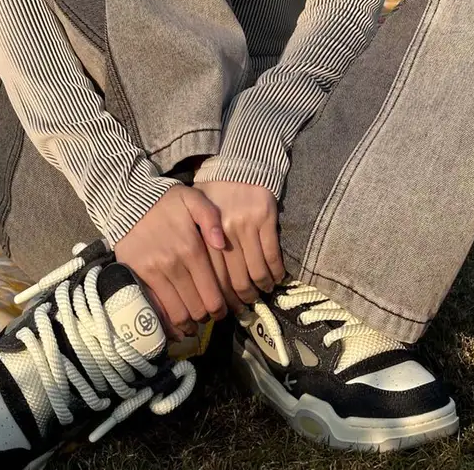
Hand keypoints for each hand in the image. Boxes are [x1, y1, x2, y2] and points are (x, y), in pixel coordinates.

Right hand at [113, 186, 227, 340]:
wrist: (129, 202)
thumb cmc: (167, 202)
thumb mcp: (194, 198)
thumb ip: (211, 218)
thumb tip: (222, 244)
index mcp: (192, 248)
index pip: (212, 294)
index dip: (220, 309)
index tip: (222, 312)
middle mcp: (173, 265)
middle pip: (196, 308)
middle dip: (205, 317)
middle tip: (208, 316)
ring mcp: (153, 274)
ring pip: (177, 313)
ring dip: (188, 324)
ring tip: (193, 324)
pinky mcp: (137, 278)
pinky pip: (154, 309)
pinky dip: (166, 324)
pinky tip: (173, 327)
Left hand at [194, 180, 285, 309]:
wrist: (240, 165)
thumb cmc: (215, 194)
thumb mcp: (197, 216)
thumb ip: (198, 245)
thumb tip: (199, 283)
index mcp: (205, 234)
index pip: (215, 278)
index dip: (223, 298)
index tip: (228, 309)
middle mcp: (224, 232)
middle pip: (236, 279)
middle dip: (243, 298)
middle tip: (246, 306)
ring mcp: (246, 225)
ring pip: (257, 271)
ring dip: (262, 288)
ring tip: (263, 292)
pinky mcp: (266, 219)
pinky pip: (273, 255)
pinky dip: (276, 272)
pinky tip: (276, 278)